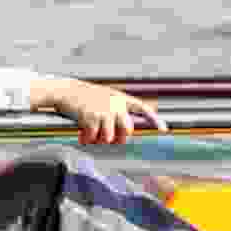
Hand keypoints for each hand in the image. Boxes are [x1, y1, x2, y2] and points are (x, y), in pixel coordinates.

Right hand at [33, 76, 158, 147]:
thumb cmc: (84, 97)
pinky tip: (82, 135)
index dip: (154, 120)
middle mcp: (115, 104)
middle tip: (107, 138)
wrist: (65, 90)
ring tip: (90, 134)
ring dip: (99, 140)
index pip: (142, 108)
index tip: (164, 130)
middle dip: (119, 139)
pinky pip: (94, 138)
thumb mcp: (104, 98)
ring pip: (109, 138)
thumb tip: (125, 131)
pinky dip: (87, 139)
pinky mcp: (91, 117)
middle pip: (127, 130)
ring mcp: (103, 111)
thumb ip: (116, 111)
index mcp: (119, 98)